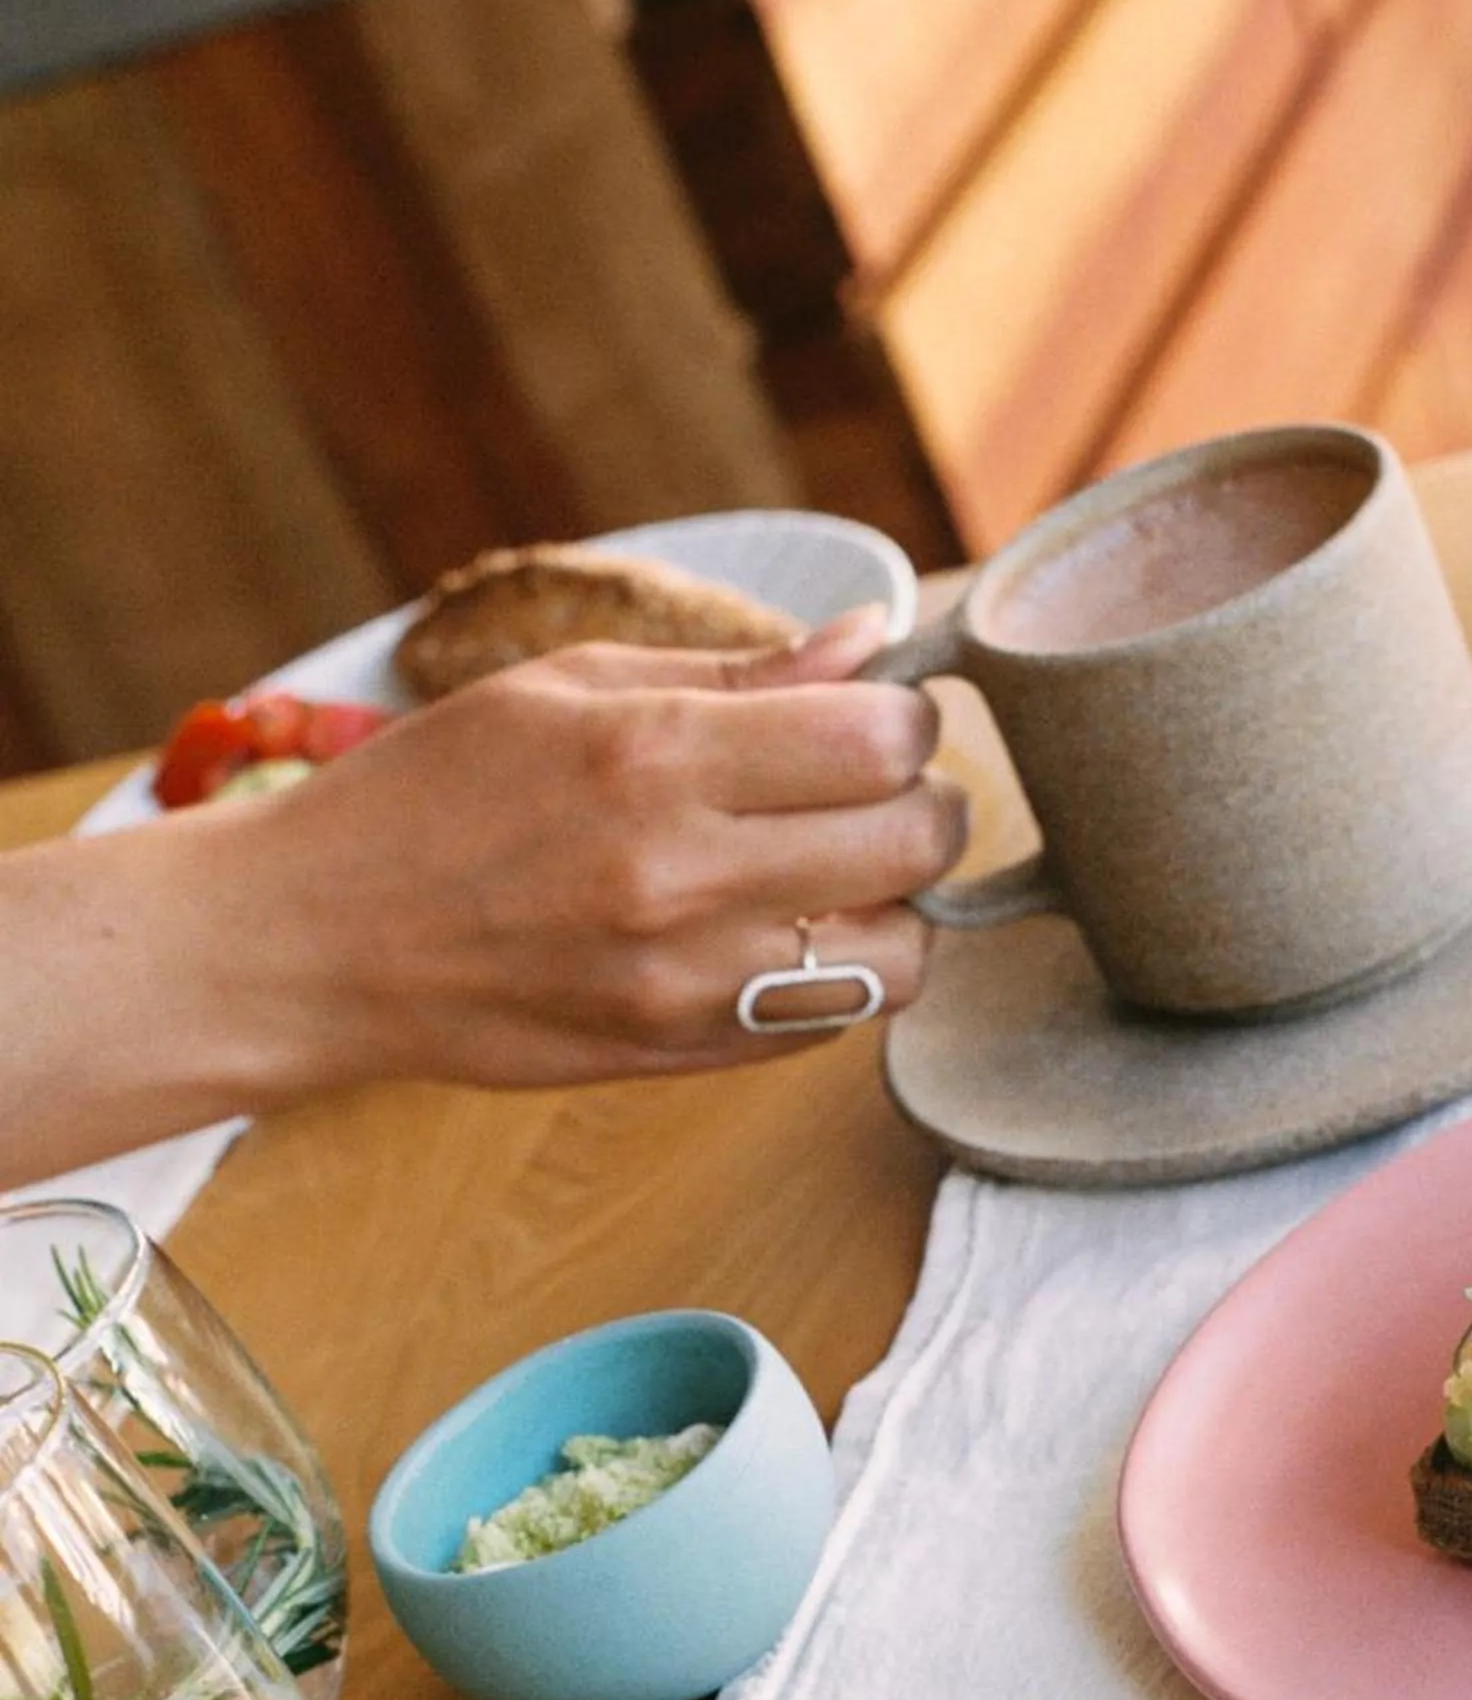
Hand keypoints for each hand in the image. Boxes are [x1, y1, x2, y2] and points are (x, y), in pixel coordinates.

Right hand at [196, 607, 964, 1092]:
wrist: (323, 944)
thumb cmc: (433, 797)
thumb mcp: (565, 688)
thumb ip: (735, 674)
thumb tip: (870, 645)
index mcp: (651, 756)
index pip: (880, 739)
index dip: (905, 719)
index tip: (873, 716)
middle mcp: (682, 876)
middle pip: (915, 842)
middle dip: (920, 803)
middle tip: (871, 791)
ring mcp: (689, 981)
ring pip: (902, 954)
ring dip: (895, 906)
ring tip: (834, 874)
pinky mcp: (685, 1054)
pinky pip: (832, 1020)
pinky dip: (839, 973)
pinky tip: (778, 931)